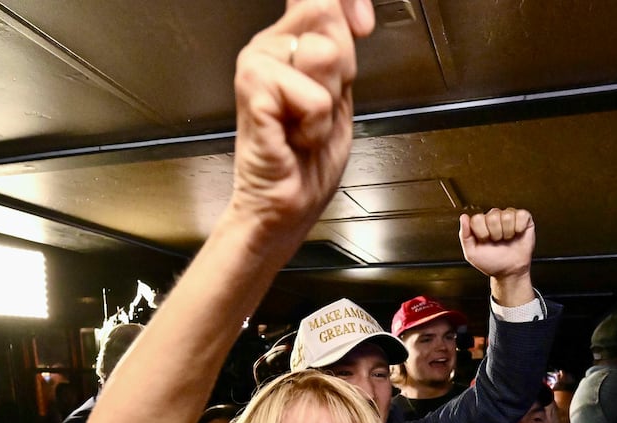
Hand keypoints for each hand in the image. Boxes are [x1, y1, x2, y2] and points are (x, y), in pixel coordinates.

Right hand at [227, 0, 374, 248]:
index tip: (363, 25)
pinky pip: (314, 97)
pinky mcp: (253, 86)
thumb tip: (354, 13)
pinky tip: (294, 137)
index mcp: (290, 41)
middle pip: (326, 12)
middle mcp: (270, 44)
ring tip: (306, 124)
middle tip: (321, 106)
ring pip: (325, 54)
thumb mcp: (339, 96)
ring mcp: (257, 61)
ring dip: (328, 102)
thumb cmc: (307, 162)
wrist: (284, 208)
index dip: (349, 1)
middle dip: (342, 67)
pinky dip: (315, 127)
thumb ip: (342, 49)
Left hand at [461, 208, 535, 304]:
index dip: (482, 233)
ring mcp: (509, 216)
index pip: (477, 218)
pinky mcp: (524, 218)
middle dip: (495, 234)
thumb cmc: (491, 262)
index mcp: (481, 223)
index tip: (485, 242)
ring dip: (507, 233)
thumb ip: (464, 235)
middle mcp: (494, 217)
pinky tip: (517, 234)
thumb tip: (463, 217)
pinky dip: (519, 228)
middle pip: (492, 216)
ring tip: (507, 239)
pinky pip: (522, 215)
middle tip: (497, 242)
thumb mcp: (472, 253)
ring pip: (507, 216)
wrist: (509, 272)